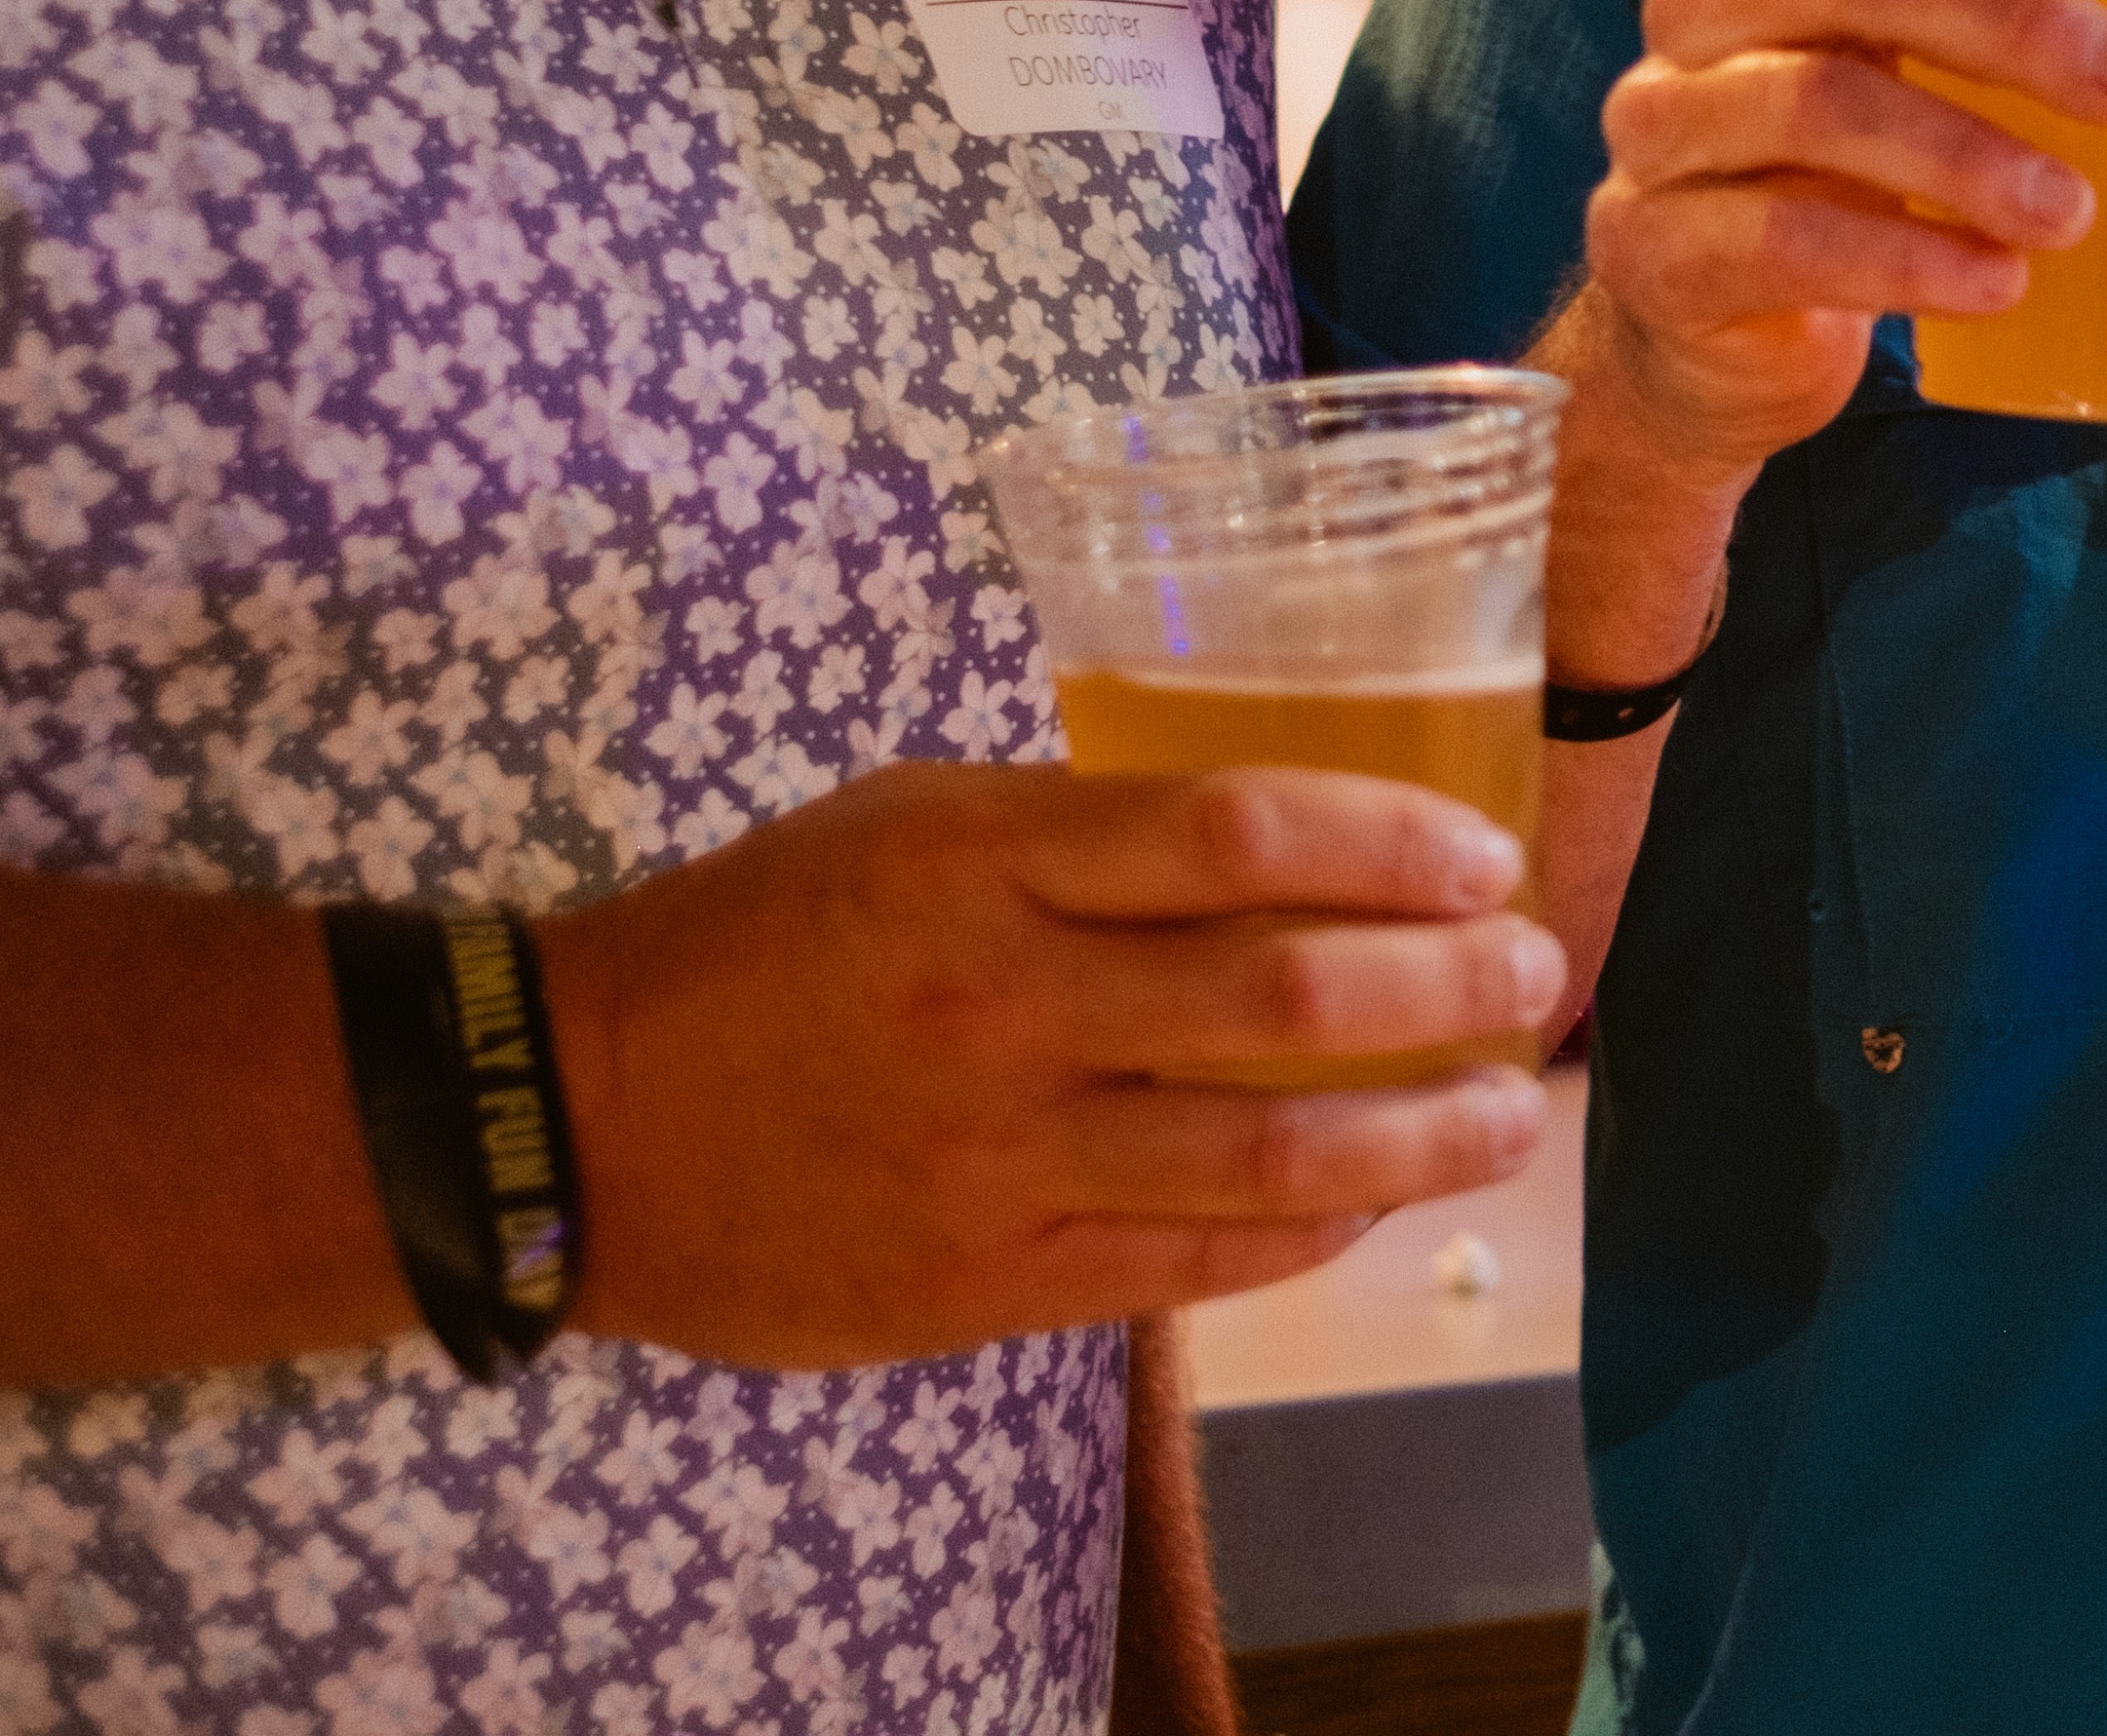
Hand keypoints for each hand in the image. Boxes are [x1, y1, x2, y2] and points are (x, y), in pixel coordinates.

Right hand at [543, 759, 1567, 1371]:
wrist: (569, 1119)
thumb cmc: (761, 939)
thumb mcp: (910, 822)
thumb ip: (1081, 837)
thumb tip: (1278, 846)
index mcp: (984, 864)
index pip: (1238, 833)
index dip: (1393, 840)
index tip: (1489, 856)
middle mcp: (1005, 1007)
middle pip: (1287, 998)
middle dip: (1448, 988)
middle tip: (1536, 973)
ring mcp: (999, 1160)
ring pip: (1268, 1155)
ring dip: (1422, 1134)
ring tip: (1511, 1112)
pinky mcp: (982, 1283)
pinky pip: (1193, 1264)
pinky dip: (1308, 1231)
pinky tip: (1374, 1198)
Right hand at [1570, 0, 2106, 476]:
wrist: (1710, 337)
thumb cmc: (1847, 172)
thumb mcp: (1907, 69)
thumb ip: (1998, 12)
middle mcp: (1699, 5)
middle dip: (2010, 23)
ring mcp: (1662, 125)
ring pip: (1818, 106)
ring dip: (1969, 156)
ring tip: (2074, 211)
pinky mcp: (1655, 245)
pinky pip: (1784, 238)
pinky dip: (1909, 258)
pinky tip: (1996, 282)